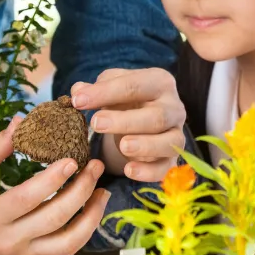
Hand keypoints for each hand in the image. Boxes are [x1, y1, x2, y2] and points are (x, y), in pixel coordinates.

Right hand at [0, 118, 110, 254]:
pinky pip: (64, 249)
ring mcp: (21, 252)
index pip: (27, 199)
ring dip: (91, 216)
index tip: (72, 158)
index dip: (53, 180)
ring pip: (67, 242)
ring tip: (103, 190)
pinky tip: (93, 207)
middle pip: (54, 219)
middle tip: (95, 165)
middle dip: (81, 191)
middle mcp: (8, 241)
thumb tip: (22, 123)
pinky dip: (84, 231)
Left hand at [72, 67, 185, 181]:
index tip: (78, 101)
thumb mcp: (111, 90)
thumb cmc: (126, 102)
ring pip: (169, 142)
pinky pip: (166, 168)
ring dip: (146, 145)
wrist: (142, 123)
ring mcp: (177, 134)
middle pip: (156, 115)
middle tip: (96, 123)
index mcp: (160, 82)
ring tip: (122, 146)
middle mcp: (174, 107)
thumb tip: (78, 91)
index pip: (134, 85)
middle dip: (126, 120)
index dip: (105, 92)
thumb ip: (95, 90)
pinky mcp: (173, 159)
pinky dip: (149, 171)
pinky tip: (129, 170)